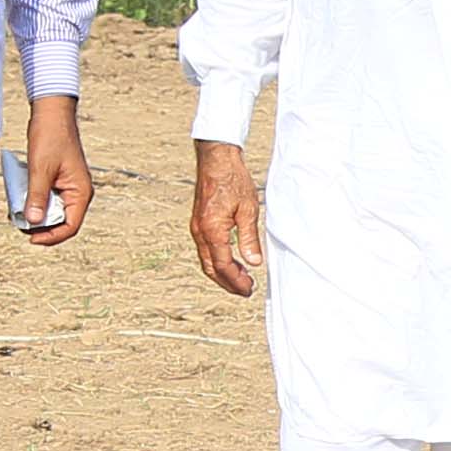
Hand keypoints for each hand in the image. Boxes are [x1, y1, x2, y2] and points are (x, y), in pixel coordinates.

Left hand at [18, 91, 92, 245]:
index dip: (51, 237)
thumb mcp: (40, 169)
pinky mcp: (58, 180)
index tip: (31, 238)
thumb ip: (36, 197)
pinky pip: (47, 198)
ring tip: (17, 212)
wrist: (51, 112)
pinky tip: (20, 198)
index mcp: (80, 192)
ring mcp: (68, 186)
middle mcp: (78, 192)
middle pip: (61, 221)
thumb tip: (32, 222)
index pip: (70, 226)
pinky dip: (34, 201)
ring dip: (35, 213)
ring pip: (52, 210)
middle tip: (19, 224)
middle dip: (41, 225)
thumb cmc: (51, 136)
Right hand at [189, 140, 261, 298]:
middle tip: (246, 290)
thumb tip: (254, 263)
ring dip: (222, 273)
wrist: (216, 159)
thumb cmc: (233, 180)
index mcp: (212, 231)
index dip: (236, 281)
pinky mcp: (198, 223)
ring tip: (242, 278)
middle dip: (228, 283)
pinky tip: (231, 260)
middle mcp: (199, 232)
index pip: (223, 266)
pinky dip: (217, 260)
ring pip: (206, 260)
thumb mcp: (248, 209)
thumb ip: (249, 238)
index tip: (249, 289)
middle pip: (211, 268)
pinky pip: (205, 249)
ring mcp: (197, 228)